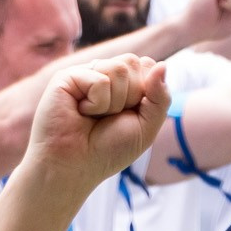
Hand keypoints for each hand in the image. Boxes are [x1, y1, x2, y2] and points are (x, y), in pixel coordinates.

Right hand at [23, 55, 169, 191]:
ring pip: (120, 68)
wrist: (74, 168)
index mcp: (123, 82)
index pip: (147, 66)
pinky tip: (81, 113)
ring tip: (95, 117)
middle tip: (109, 118)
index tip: (129, 116)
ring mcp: (86, 73)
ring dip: (114, 103)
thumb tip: (162, 65)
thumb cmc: (107, 151)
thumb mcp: (146, 128)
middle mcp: (104, 73)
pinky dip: (97, 104)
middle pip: (134, 62)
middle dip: (131, 97)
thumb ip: (160, 97)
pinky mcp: (68, 77)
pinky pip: (100, 80)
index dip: (146, 92)